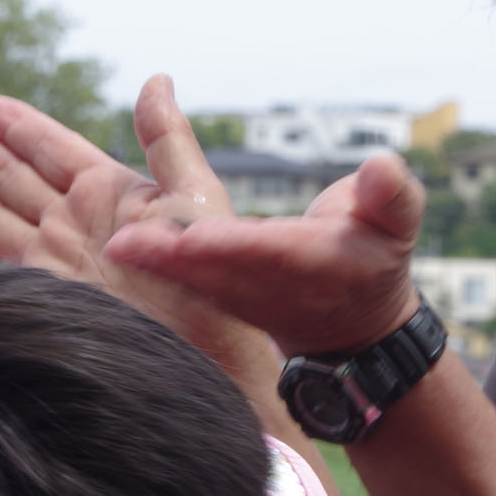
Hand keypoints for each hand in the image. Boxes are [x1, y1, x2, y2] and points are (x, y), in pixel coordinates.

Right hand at [0, 75, 264, 370]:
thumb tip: (155, 78)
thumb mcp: (192, 198)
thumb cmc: (212, 280)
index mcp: (109, 194)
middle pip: (12, 178)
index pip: (52, 149)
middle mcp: (76, 227)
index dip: (17, 127)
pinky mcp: (43, 305)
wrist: (208, 362)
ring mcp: (56, 267)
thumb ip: (168, 140)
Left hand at [106, 151, 423, 356]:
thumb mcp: (394, 224)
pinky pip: (169, 271)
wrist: (349, 327)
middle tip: (123, 243)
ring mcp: (229, 292)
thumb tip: (383, 169)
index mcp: (304, 262)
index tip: (195, 238)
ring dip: (144, 259)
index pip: (262, 252)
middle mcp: (260, 283)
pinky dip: (136, 256)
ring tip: (107, 242)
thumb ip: (390, 197)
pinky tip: (101, 240)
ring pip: (182, 274)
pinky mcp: (207, 290)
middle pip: (208, 267)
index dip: (229, 246)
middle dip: (168, 256)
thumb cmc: (373, 260)